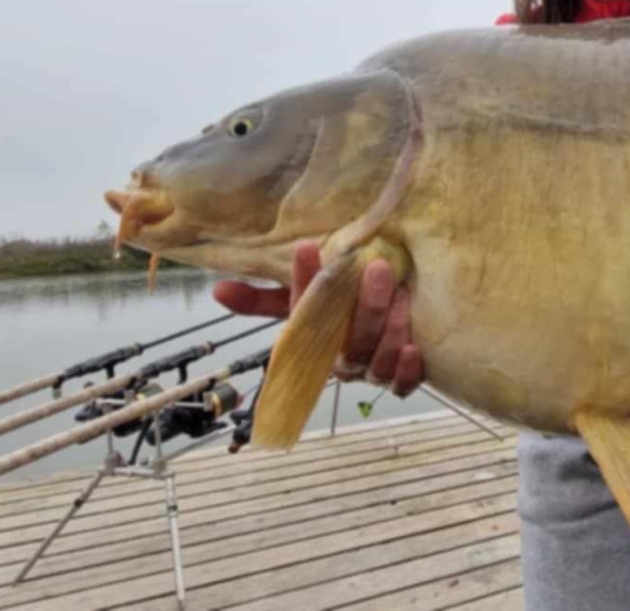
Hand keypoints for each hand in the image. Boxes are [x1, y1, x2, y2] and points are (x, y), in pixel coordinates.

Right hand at [212, 242, 424, 396]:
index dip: (304, 283)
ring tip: (402, 296)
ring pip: (376, 363)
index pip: (303, 313)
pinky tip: (413, 349)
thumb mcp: (306, 299)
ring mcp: (370, 371)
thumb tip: (216, 290)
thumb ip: (263, 299)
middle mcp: (339, 360)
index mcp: (313, 340)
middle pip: (348, 344)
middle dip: (365, 308)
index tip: (308, 247)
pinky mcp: (401, 378)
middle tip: (378, 268)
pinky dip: (407, 371)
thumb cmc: (341, 312)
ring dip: (389, 332)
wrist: (388, 324)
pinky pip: (401, 384)